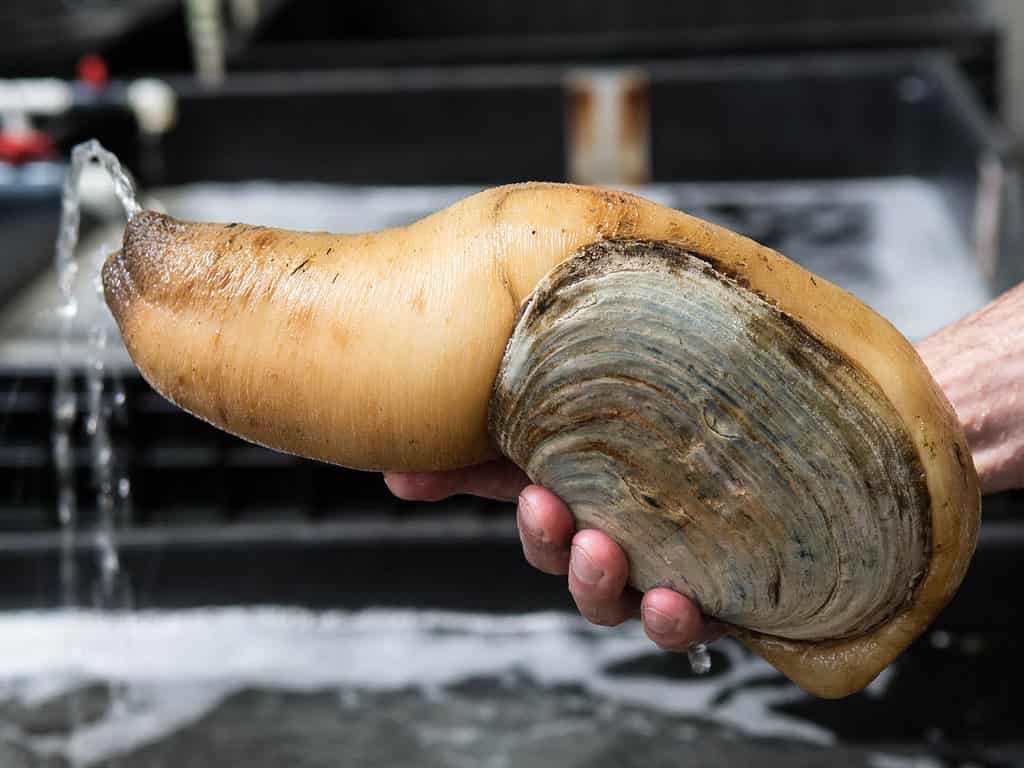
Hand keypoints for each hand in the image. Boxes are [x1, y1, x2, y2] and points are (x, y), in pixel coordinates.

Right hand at [383, 459, 721, 651]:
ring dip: (617, 590)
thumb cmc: (616, 439)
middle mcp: (618, 556)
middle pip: (587, 583)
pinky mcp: (717, 591)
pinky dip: (685, 623)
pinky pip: (699, 624)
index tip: (539, 498)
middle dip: (576, 563)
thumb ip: (471, 461)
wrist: (719, 430)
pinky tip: (681, 601)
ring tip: (624, 566)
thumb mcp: (540, 438)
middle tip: (579, 530)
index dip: (541, 532)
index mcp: (578, 519)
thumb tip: (395, 477)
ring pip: (633, 608)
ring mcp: (665, 575)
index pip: (549, 541)